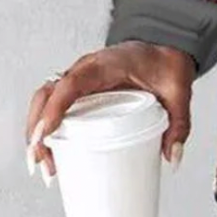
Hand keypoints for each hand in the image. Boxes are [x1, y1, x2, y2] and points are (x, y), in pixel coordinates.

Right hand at [24, 41, 195, 184]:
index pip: (71, 84)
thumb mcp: (178, 92)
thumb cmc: (167, 65)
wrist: (166, 48)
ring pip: (45, 101)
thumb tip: (173, 158)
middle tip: (43, 163)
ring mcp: (80, 78)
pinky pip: (54, 104)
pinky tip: (51, 154)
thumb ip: (179, 123)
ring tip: (46, 167)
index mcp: (106, 65)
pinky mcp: (80, 89)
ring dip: (37, 133)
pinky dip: (46, 128)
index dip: (55, 108)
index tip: (46, 135)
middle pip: (47, 95)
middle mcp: (86, 69)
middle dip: (37, 130)